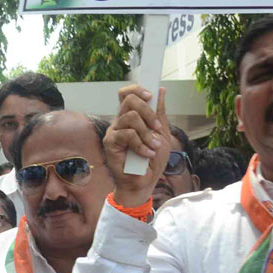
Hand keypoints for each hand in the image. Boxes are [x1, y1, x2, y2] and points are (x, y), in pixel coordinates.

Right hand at [103, 84, 170, 206]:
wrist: (144, 182)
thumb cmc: (151, 160)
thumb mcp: (162, 133)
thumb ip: (159, 113)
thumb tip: (160, 91)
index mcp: (131, 118)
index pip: (127, 94)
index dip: (137, 90)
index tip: (151, 96)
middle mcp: (120, 122)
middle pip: (129, 100)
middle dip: (148, 112)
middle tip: (156, 127)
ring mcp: (114, 131)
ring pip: (130, 117)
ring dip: (147, 133)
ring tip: (153, 146)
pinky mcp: (110, 143)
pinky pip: (127, 135)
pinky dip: (141, 144)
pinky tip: (147, 154)